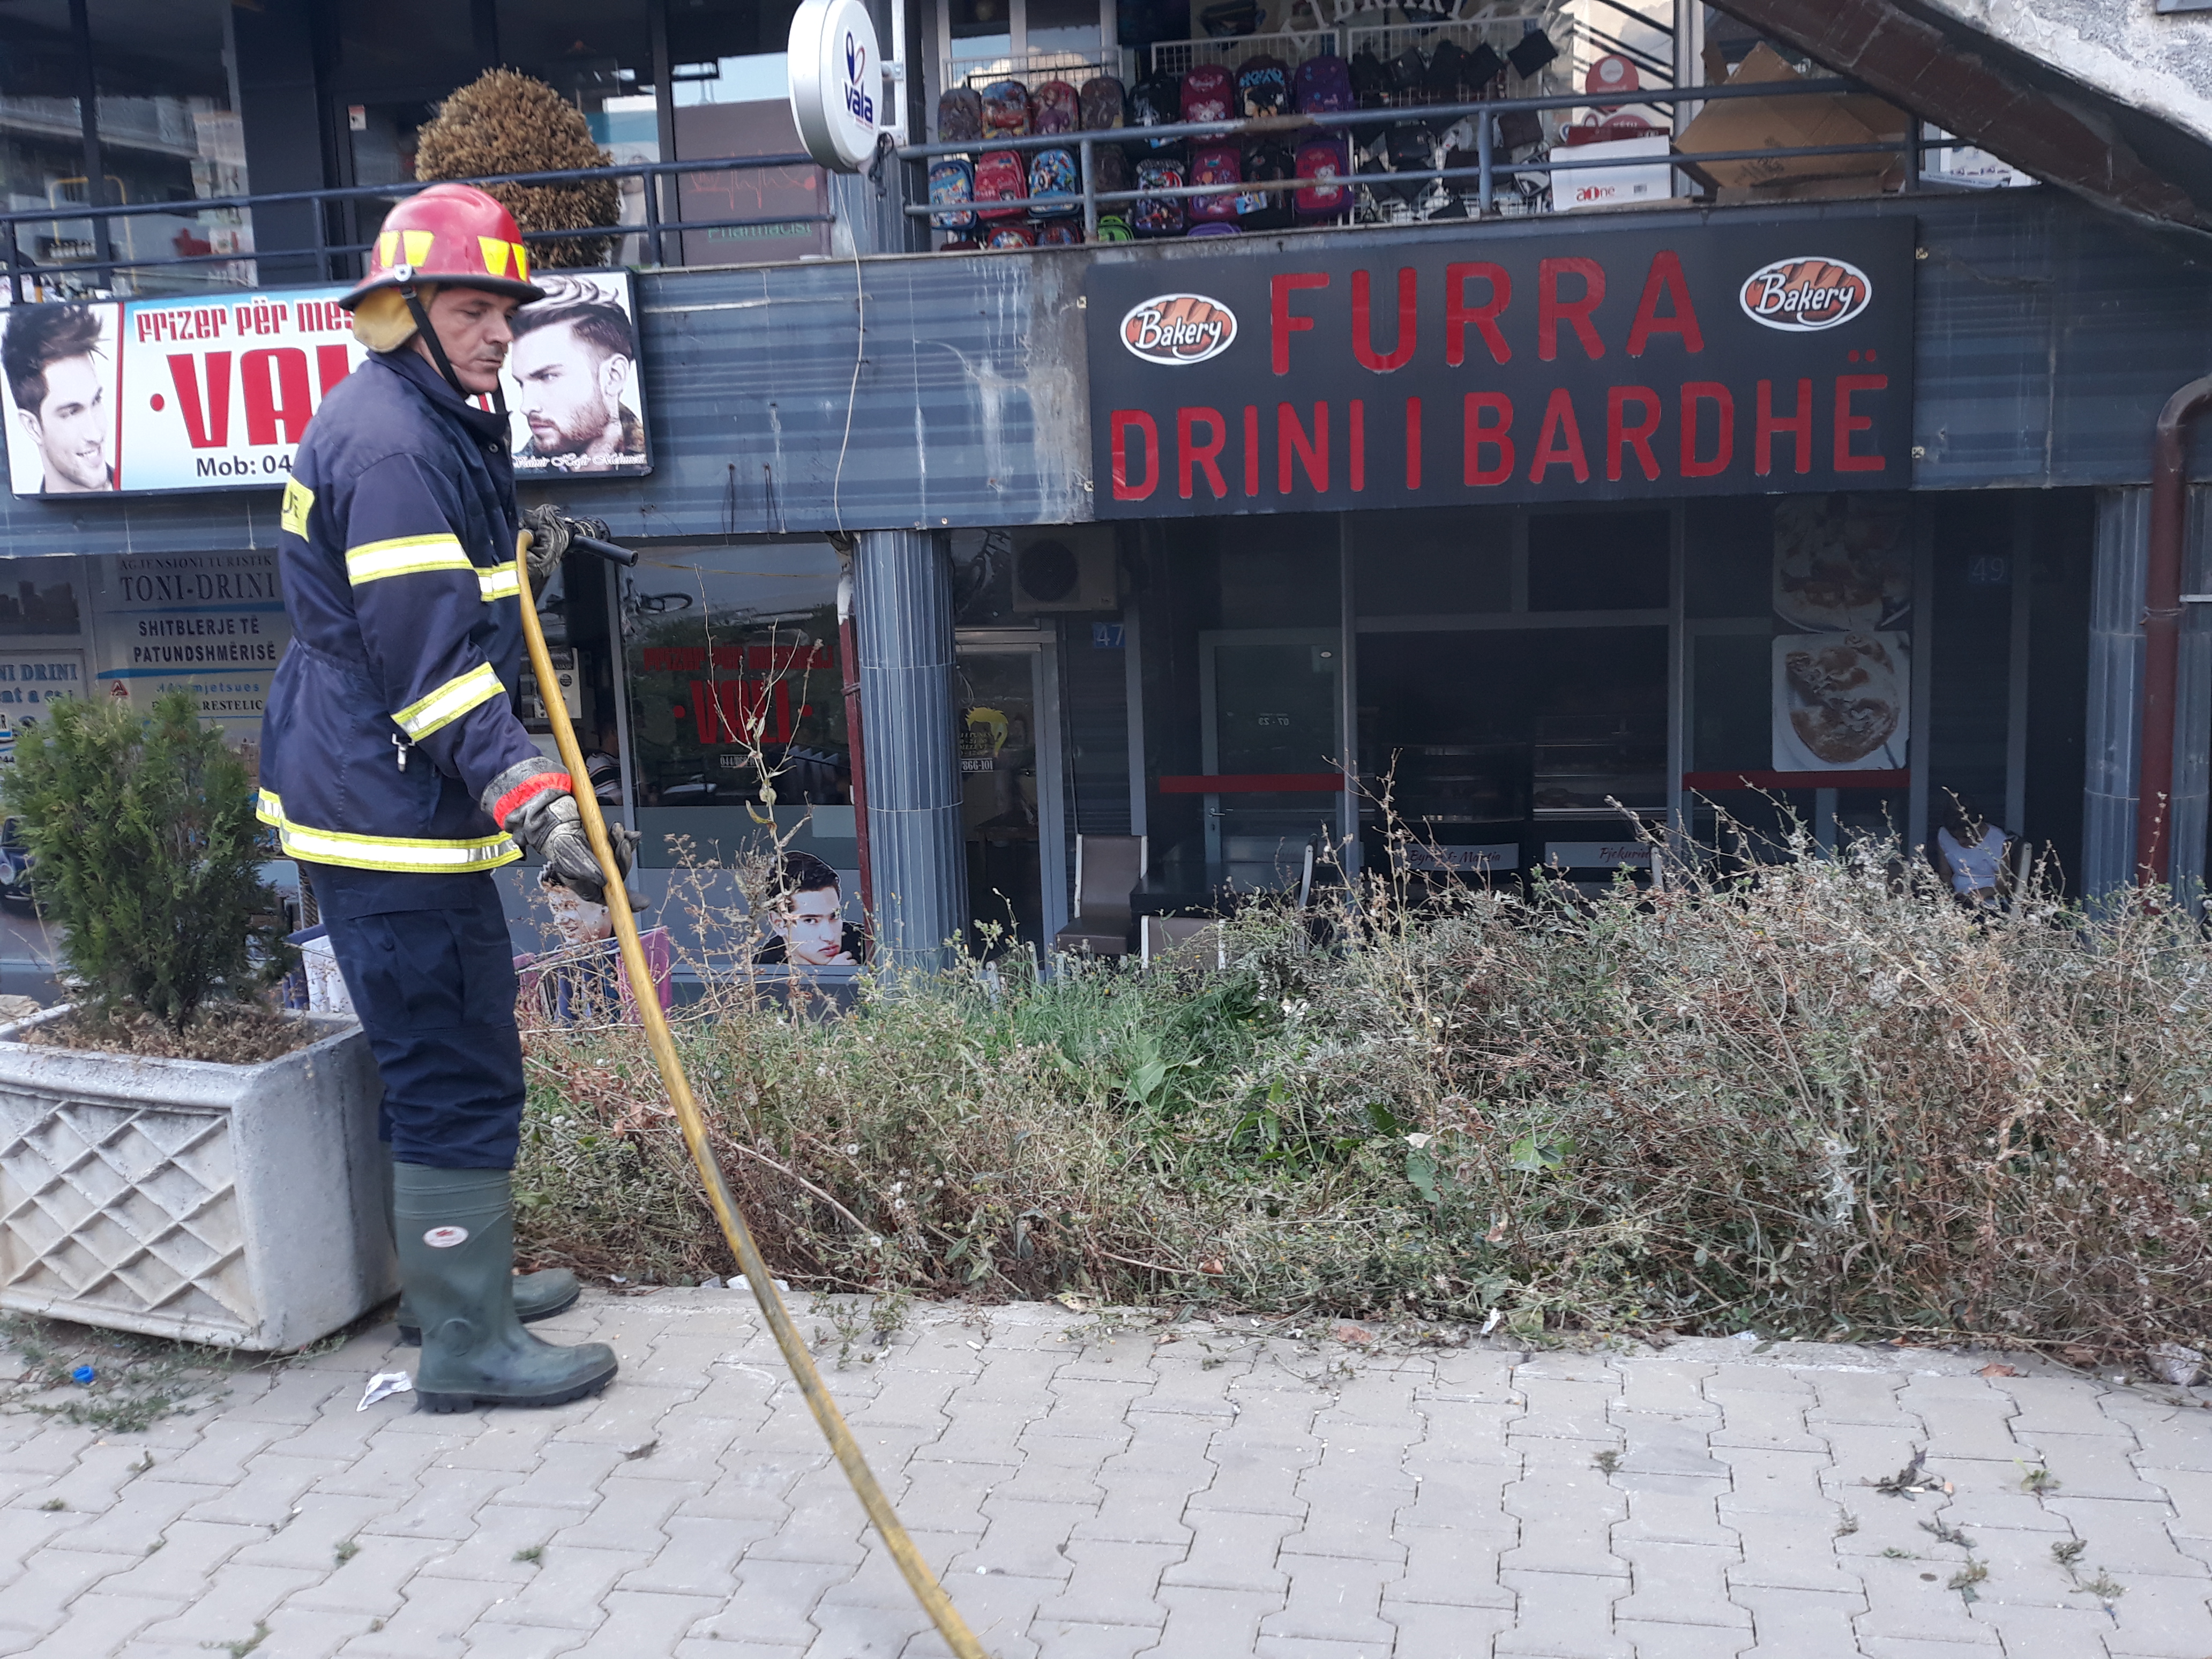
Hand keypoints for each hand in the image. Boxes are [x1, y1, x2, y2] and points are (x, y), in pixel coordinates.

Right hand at [507, 787, 641, 907]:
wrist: (553, 821)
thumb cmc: (557, 842)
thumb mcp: (569, 858)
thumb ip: (586, 870)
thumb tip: (604, 881)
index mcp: (585, 885)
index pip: (608, 897)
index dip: (625, 901)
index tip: (642, 903)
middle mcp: (595, 875)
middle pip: (618, 875)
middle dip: (623, 859)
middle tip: (622, 844)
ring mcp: (601, 861)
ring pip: (619, 859)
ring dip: (622, 844)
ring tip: (617, 830)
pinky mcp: (604, 847)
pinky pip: (619, 845)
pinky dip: (623, 837)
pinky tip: (621, 830)